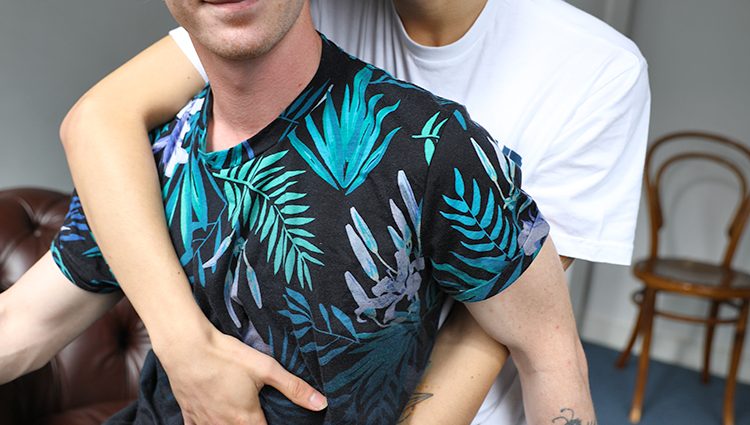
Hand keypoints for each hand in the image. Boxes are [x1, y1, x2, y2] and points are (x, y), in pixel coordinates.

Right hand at [156, 328, 326, 424]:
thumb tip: (320, 403)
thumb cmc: (226, 356)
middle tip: (257, 415)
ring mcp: (203, 422)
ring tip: (240, 416)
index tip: (277, 419)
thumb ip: (294, 388)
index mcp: (245, 419)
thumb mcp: (265, 368)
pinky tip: (213, 419)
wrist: (186, 347)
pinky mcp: (189, 414)